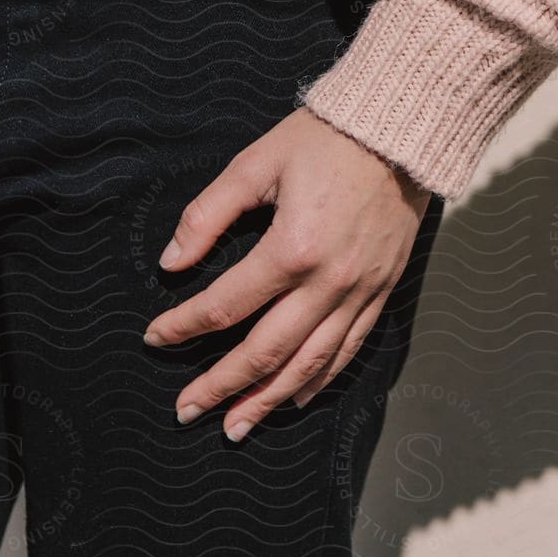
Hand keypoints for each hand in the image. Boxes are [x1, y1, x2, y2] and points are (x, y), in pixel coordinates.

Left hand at [142, 109, 431, 437]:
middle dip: (221, 386)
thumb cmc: (326, 138)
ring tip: (234, 426)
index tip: (154, 337)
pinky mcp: (383, 289)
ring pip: (309, 363)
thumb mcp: (257, 162)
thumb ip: (208, 215)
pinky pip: (350, 347)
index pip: (225, 306)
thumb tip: (171, 263)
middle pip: (265, 351)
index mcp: (292, 248)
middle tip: (185, 410)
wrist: (403, 129)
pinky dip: (320, 379)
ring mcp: (360, 290)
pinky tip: (294, 398)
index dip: (183, 326)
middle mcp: (329, 281)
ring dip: (267, 399)